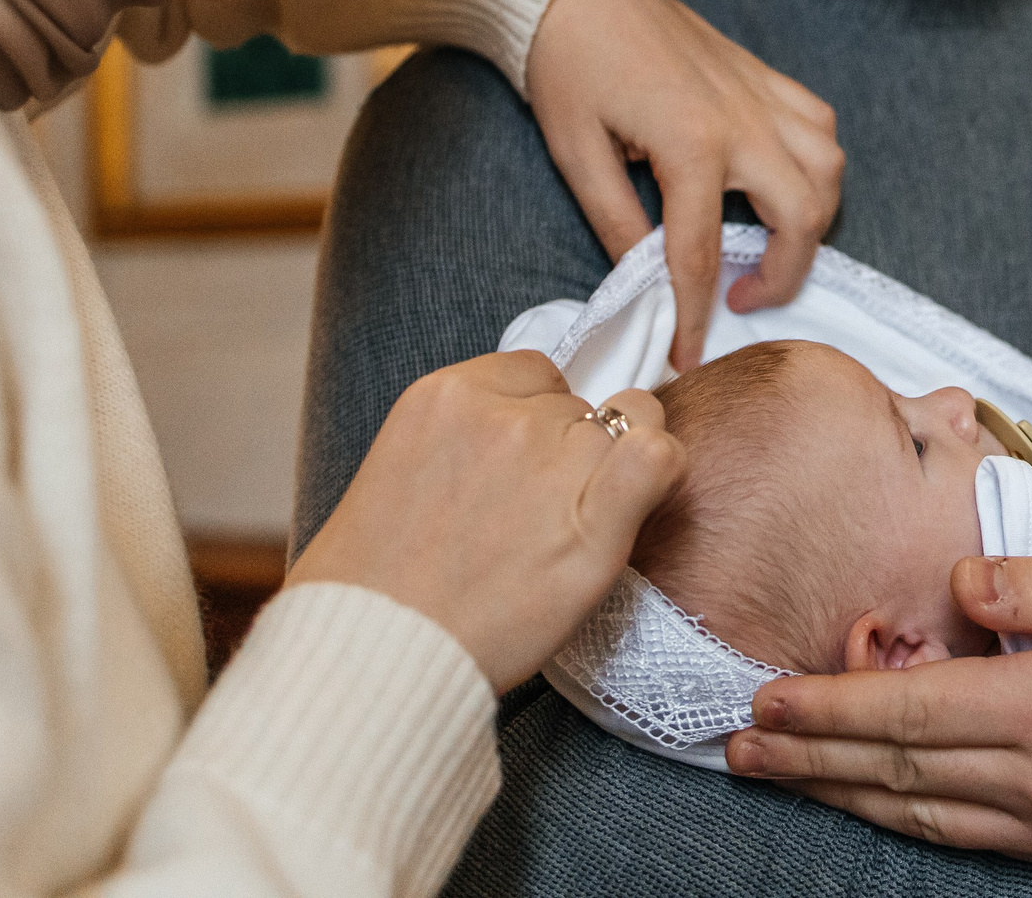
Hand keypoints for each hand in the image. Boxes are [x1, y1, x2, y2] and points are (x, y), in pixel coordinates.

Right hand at [287, 351, 684, 690]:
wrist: (376, 658)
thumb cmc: (372, 584)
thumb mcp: (397, 464)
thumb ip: (463, 433)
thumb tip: (523, 426)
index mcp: (447, 395)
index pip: (536, 374)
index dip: (537, 419)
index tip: (521, 467)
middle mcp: (505, 417)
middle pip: (577, 407)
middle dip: (565, 453)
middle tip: (531, 518)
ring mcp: (553, 463)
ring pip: (621, 431)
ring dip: (605, 473)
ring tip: (563, 530)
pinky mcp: (594, 522)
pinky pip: (658, 458)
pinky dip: (659, 472)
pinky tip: (635, 503)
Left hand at [524, 0, 843, 364]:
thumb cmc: (566, 65)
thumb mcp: (574, 152)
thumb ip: (616, 222)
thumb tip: (643, 282)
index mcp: (690, 142)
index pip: (701, 254)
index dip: (696, 316)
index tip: (688, 358)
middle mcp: (742, 120)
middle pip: (801, 217)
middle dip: (783, 275)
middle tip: (739, 297)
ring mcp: (760, 94)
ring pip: (828, 170)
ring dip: (811, 219)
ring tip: (768, 243)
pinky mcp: (763, 76)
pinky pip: (819, 125)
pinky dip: (816, 163)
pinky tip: (780, 180)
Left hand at [726, 554, 1031, 878]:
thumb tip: (957, 584)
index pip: (907, 708)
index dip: (827, 705)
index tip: (765, 699)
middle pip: (896, 769)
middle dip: (809, 756)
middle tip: (738, 746)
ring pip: (922, 817)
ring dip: (842, 795)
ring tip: (781, 776)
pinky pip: (972, 841)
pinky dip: (908, 822)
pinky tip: (877, 804)